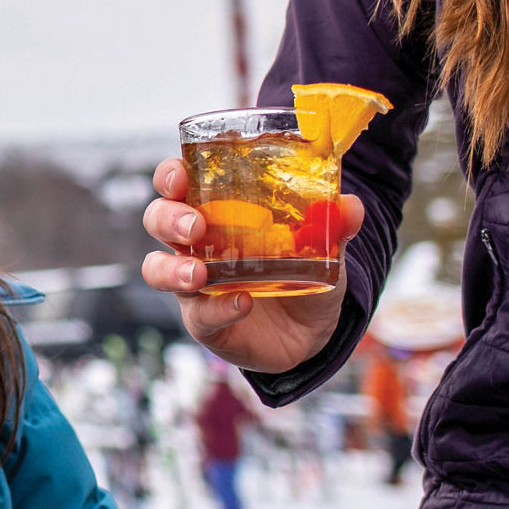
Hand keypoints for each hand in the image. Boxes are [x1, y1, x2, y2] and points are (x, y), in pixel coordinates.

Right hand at [140, 158, 355, 373]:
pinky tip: (242, 303)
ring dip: (172, 269)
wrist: (311, 332)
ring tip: (199, 275)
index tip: (180, 176)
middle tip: (194, 225)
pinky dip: (218, 308)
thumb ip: (333, 226)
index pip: (177, 186)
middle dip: (167, 218)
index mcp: (216, 214)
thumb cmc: (303, 276)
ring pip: (157, 270)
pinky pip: (199, 314)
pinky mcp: (204, 321)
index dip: (171, 177)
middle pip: (157, 220)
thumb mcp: (324, 248)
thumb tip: (351, 205)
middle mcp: (196, 246)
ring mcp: (195, 285)